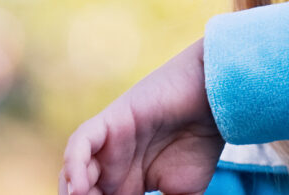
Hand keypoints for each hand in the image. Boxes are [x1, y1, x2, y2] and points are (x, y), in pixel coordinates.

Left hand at [60, 39, 224, 194]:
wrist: (214, 103)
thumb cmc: (201, 144)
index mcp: (123, 184)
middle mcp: (110, 166)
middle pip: (82, 193)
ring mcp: (107, 144)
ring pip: (73, 173)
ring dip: (73, 193)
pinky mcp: (110, 122)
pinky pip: (80, 143)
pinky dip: (75, 164)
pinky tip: (80, 188)